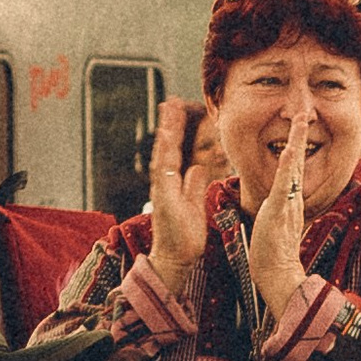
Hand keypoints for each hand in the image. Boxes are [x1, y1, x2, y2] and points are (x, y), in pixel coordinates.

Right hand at [141, 100, 210, 300]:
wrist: (175, 258)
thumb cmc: (184, 235)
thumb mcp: (193, 204)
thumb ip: (194, 186)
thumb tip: (198, 168)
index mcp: (171, 183)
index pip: (174, 151)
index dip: (176, 130)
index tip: (179, 110)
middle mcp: (163, 184)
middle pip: (165, 147)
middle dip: (168, 124)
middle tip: (171, 101)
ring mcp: (161, 190)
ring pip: (162, 155)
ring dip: (165, 133)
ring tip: (168, 112)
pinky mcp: (164, 199)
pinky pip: (164, 173)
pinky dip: (164, 155)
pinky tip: (167, 139)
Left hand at [246, 121, 311, 321]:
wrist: (276, 273)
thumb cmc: (273, 253)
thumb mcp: (277, 225)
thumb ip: (281, 212)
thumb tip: (283, 204)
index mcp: (290, 199)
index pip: (292, 168)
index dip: (295, 146)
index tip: (297, 125)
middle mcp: (291, 198)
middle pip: (297, 161)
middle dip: (300, 136)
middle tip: (303, 112)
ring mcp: (287, 203)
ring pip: (292, 169)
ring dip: (296, 144)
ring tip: (299, 122)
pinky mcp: (279, 212)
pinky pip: (283, 187)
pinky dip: (286, 169)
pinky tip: (288, 152)